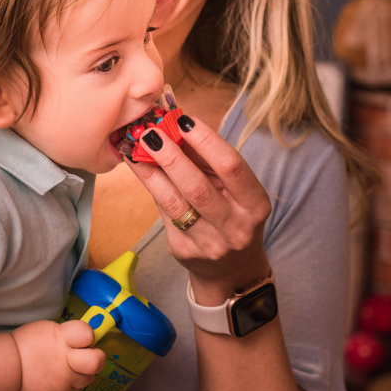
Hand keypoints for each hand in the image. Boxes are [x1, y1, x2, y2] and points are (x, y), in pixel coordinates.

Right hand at [12, 319, 105, 390]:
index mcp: (62, 338)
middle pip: (97, 361)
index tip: (84, 337)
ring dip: (85, 371)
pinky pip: (77, 388)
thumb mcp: (50, 329)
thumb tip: (88, 338)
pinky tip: (63, 376)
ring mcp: (65, 379)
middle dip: (97, 357)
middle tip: (88, 354)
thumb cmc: (29, 342)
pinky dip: (73, 382)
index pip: (88, 333)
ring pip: (90, 377)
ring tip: (73, 366)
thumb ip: (70, 334)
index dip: (89, 334)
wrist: (9, 366)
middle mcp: (66, 360)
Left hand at [126, 114, 272, 303]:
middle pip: (198, 187)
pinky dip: (151, 187)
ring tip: (135, 147)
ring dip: (152, 171)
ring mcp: (208, 243)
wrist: (232, 270)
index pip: (231, 166)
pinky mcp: (184, 251)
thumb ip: (210, 163)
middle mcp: (235, 227)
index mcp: (254, 205)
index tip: (184, 120)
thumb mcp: (234, 191)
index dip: (207, 141)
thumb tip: (177, 126)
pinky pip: (164, 214)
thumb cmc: (233, 216)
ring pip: (174, 202)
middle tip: (151, 132)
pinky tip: (139, 168)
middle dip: (171, 156)